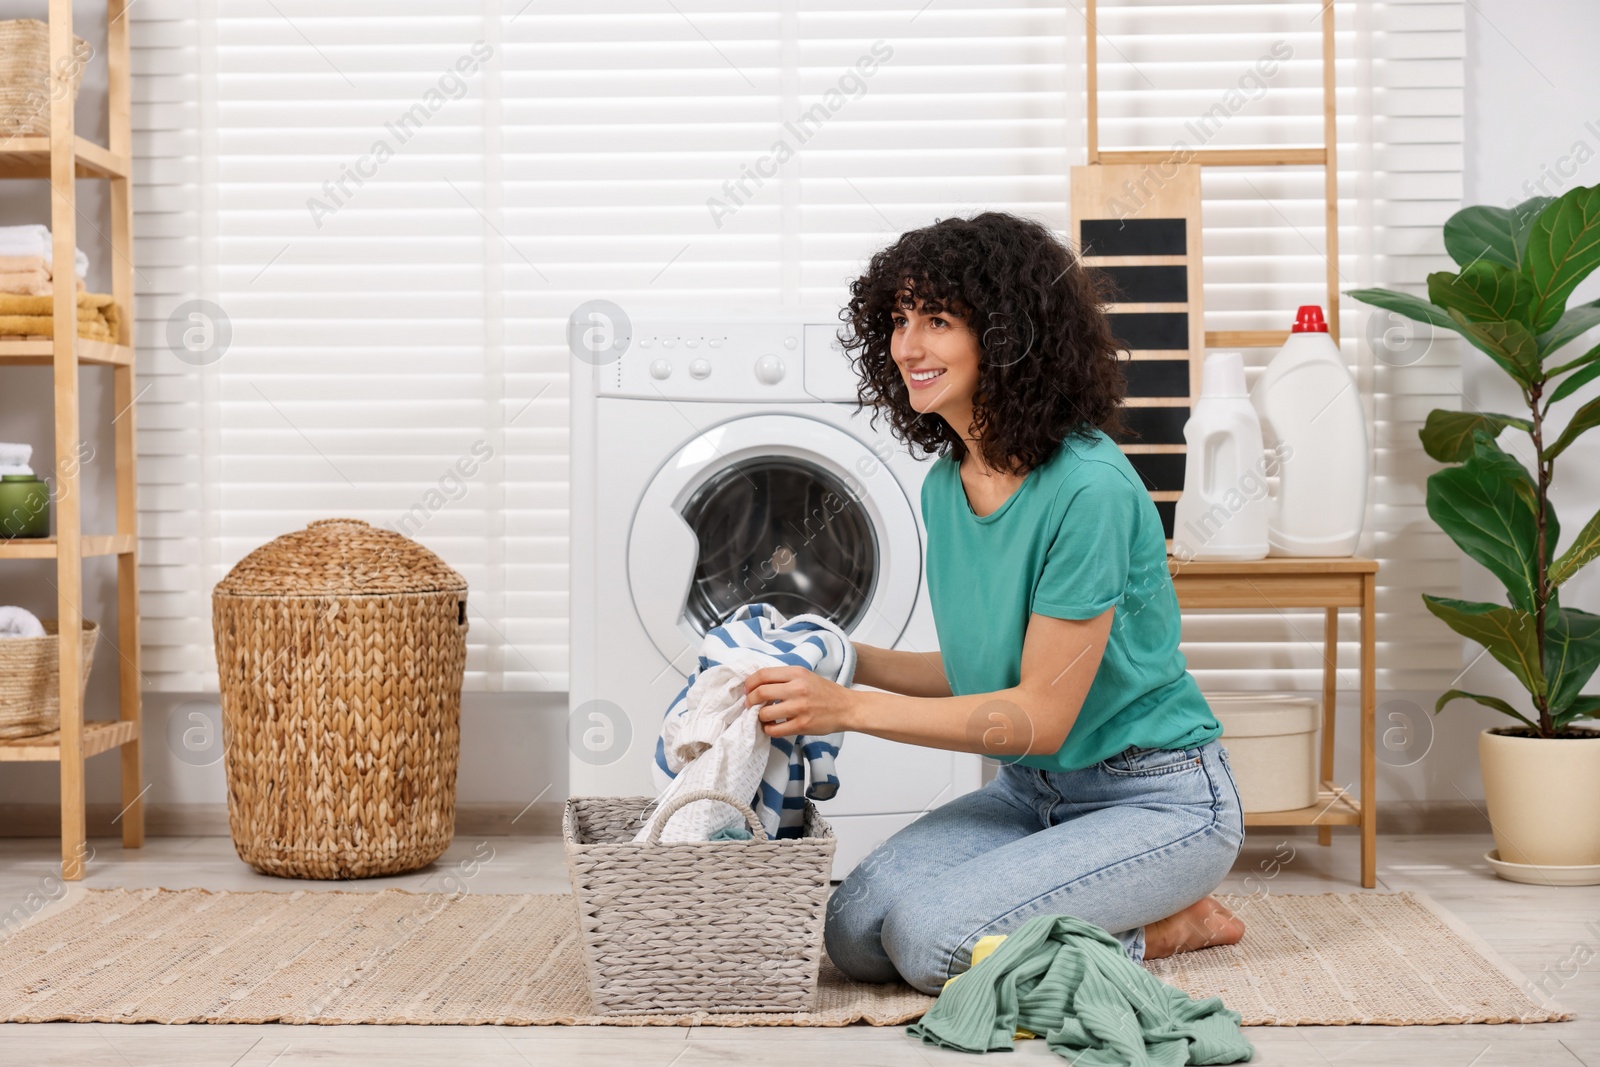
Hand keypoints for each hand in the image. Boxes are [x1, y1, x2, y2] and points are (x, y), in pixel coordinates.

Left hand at [743, 665, 857, 737]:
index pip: (763, 675)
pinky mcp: (802, 725)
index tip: (747, 690)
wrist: (847, 708)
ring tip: (763, 717)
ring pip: (765, 713)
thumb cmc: (824, 692)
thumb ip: (784, 678)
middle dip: (750, 701)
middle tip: (750, 705)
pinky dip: (768, 730)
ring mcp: (799, 708)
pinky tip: (772, 727)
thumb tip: (758, 686)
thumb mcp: (805, 676)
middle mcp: (797, 688)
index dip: (750, 683)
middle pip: (761, 693)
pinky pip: (775, 730)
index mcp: (797, 673)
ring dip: (759, 717)